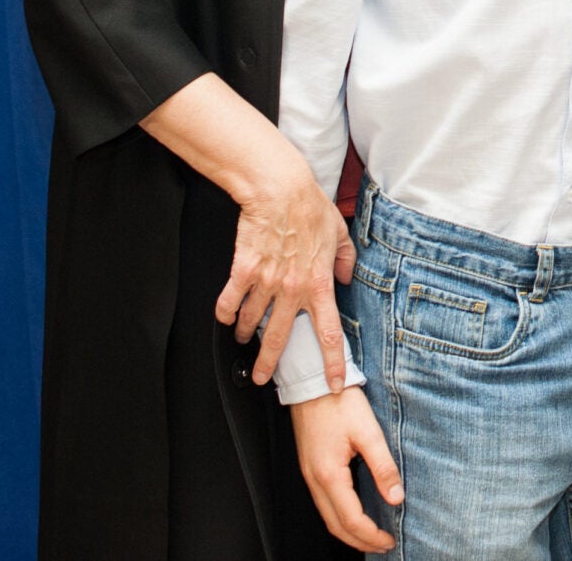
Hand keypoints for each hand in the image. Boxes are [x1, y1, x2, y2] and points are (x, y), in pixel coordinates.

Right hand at [219, 158, 352, 392]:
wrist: (281, 190)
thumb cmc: (310, 208)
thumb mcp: (340, 233)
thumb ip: (345, 260)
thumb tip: (347, 277)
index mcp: (319, 284)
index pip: (328, 333)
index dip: (332, 362)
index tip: (332, 382)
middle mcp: (292, 289)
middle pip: (280, 339)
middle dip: (269, 363)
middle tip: (262, 377)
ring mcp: (266, 282)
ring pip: (251, 320)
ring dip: (244, 332)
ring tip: (241, 336)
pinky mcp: (244, 270)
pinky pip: (230, 300)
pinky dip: (224, 311)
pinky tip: (224, 316)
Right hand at [292, 386, 400, 551]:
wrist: (314, 383)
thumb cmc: (338, 401)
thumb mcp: (368, 432)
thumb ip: (383, 466)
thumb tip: (395, 496)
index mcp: (329, 474)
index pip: (350, 519)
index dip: (371, 534)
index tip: (389, 540)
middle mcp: (314, 479)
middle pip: (335, 525)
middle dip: (359, 541)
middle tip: (383, 545)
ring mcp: (309, 474)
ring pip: (327, 516)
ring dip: (349, 531)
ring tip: (371, 535)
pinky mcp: (310, 467)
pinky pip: (323, 502)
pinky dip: (339, 516)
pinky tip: (354, 513)